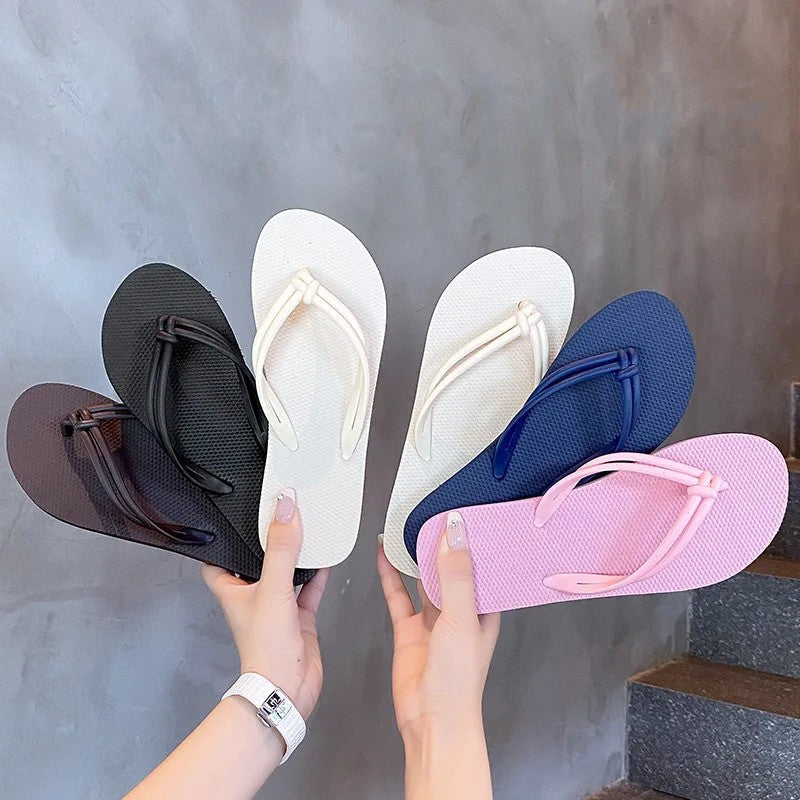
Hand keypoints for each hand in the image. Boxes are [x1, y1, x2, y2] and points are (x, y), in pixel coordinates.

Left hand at [202, 489, 329, 720]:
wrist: (287, 688)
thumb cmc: (264, 647)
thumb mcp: (273, 587)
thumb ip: (281, 548)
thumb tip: (285, 508)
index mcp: (233, 590)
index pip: (217, 560)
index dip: (223, 541)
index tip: (234, 518)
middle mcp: (252, 597)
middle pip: (256, 562)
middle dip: (266, 542)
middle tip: (277, 516)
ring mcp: (277, 608)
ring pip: (285, 573)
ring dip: (294, 555)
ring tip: (303, 529)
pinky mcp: (299, 618)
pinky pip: (309, 589)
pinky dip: (317, 574)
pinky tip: (326, 559)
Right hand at [378, 511, 499, 799]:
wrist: (432, 720)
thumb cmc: (458, 679)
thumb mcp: (462, 618)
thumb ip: (456, 574)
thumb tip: (455, 530)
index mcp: (484, 608)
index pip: (480, 564)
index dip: (472, 538)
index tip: (462, 510)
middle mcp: (460, 610)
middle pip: (450, 568)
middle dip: (441, 543)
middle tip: (430, 511)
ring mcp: (434, 619)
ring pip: (423, 578)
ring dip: (415, 556)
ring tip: (407, 526)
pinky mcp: (409, 629)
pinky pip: (398, 595)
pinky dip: (390, 575)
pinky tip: (384, 555)